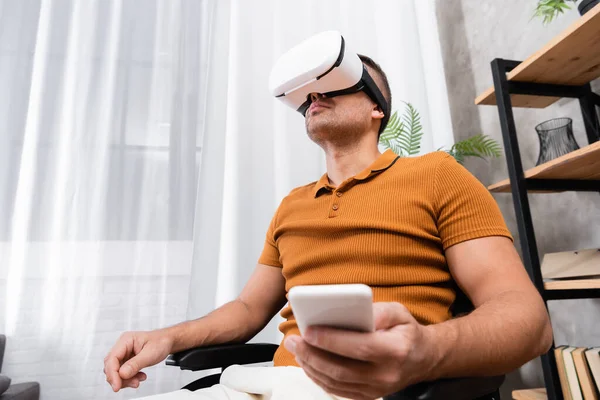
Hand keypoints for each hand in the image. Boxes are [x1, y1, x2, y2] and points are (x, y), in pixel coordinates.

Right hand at [103, 329, 173, 391]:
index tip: (117, 386)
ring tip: (138, 380)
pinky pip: (123, 373)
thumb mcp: (150, 353)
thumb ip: (136, 364)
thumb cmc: (161, 342)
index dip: (112, 374)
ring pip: (116, 371)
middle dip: (119, 378)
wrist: (168, 342)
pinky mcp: (127, 361)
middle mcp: (122, 347)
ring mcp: (124, 354)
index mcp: (126, 340)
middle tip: (132, 383)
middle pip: (111, 366)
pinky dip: (130, 378)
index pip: (112, 358)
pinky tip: (139, 377)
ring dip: (126, 379)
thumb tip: (122, 374)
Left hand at [284, 302, 437, 399]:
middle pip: (342, 369)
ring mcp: (376, 389)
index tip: (309, 330)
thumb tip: (355, 310)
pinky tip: (308, 362)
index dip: (332, 340)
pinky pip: (338, 390)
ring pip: (336, 382)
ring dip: (311, 366)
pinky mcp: (368, 396)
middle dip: (312, 354)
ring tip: (296, 349)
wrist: (423, 358)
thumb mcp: (399, 312)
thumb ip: (378, 310)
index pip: (359, 347)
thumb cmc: (406, 331)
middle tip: (293, 340)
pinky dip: (319, 377)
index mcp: (395, 350)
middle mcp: (386, 374)